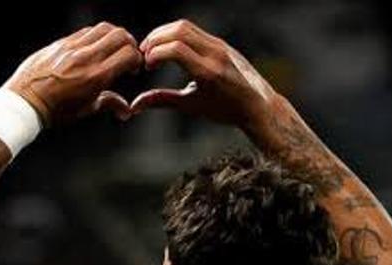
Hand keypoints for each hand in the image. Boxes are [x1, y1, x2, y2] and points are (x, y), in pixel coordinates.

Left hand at [6, 23, 142, 125]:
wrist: (25, 102)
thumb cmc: (54, 110)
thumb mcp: (86, 109)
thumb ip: (110, 104)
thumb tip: (124, 109)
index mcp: (96, 76)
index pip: (128, 54)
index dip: (137, 59)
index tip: (133, 67)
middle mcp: (85, 58)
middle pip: (119, 35)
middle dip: (129, 43)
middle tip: (127, 54)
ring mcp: (72, 48)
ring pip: (102, 28)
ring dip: (112, 36)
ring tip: (111, 48)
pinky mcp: (60, 43)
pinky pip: (84, 31)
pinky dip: (94, 36)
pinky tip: (93, 48)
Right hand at [132, 20, 278, 130]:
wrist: (257, 105)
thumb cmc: (225, 110)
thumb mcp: (191, 106)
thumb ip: (162, 101)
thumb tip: (135, 106)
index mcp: (208, 73)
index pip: (175, 49)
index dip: (154, 53)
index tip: (146, 66)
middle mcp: (215, 54)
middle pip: (178, 31)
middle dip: (155, 39)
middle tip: (143, 55)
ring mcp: (220, 46)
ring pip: (185, 26)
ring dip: (164, 33)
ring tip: (152, 49)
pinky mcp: (221, 43)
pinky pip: (194, 31)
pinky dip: (176, 35)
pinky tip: (168, 48)